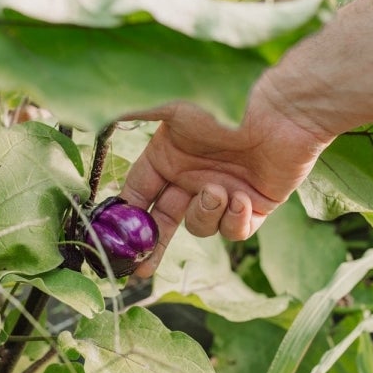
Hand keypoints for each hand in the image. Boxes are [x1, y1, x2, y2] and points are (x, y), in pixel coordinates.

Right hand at [119, 79, 334, 276]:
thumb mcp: (171, 107)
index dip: (126, 217)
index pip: (139, 193)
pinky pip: (235, 232)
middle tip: (142, 268)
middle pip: (164, 221)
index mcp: (170, 157)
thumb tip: (89, 110)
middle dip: (153, 245)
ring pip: (200, 226)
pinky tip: (240, 200)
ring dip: (205, 215)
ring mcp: (223, 193)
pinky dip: (235, 222)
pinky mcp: (254, 206)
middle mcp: (193, 177)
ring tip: (219, 191)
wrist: (283, 111)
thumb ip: (132, 112)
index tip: (113, 240)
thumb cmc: (226, 104)